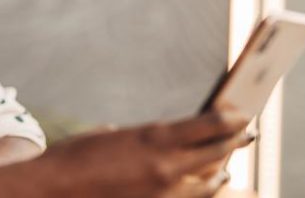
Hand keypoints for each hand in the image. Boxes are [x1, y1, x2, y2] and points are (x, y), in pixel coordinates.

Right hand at [39, 109, 252, 197]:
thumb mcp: (107, 136)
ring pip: (207, 183)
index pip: (206, 126)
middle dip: (234, 142)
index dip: (229, 120)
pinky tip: (207, 187)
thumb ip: (133, 138)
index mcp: (152, 138)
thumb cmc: (75, 156)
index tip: (242, 115)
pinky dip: (201, 191)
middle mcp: (165, 165)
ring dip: (219, 172)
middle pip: (215, 153)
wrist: (55, 189)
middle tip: (249, 134)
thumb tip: (138, 141)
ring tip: (227, 165)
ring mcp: (163, 193)